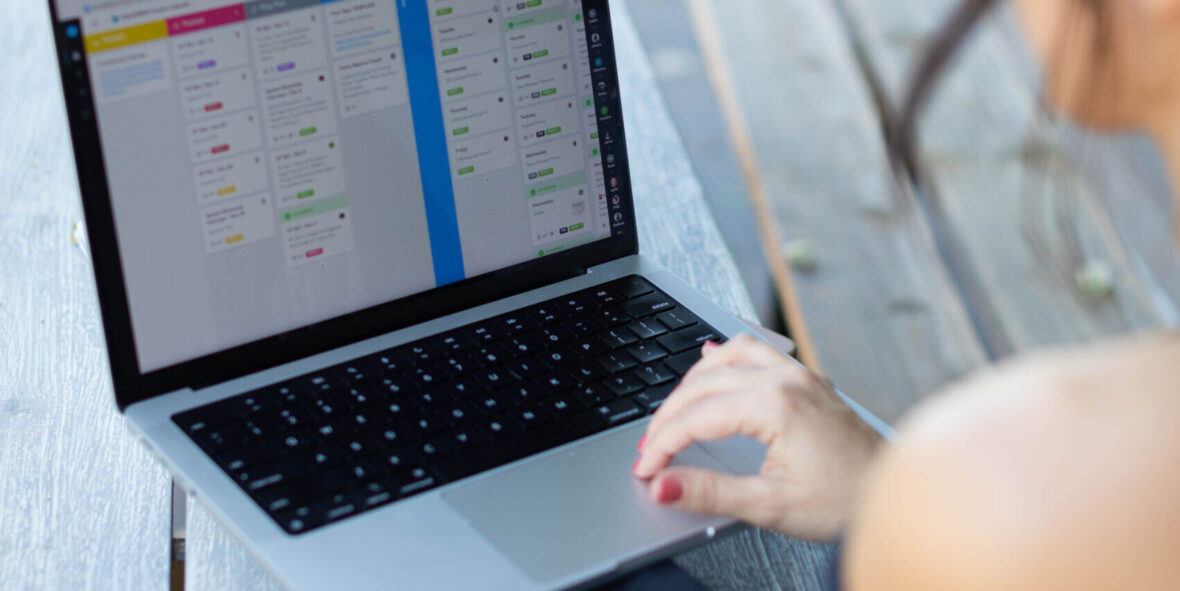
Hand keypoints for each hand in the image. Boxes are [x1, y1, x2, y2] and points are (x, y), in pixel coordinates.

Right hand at [632, 334, 882, 540]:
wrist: (894, 499)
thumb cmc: (845, 503)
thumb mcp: (771, 505)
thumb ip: (711, 492)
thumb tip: (663, 485)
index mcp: (776, 405)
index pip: (696, 418)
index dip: (662, 444)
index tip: (645, 469)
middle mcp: (787, 380)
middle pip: (704, 384)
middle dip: (668, 416)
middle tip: (649, 449)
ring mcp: (800, 376)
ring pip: (729, 357)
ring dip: (693, 381)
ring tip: (672, 412)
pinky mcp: (809, 381)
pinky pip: (758, 351)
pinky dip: (727, 358)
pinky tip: (713, 362)